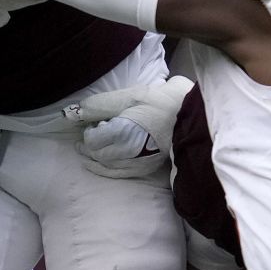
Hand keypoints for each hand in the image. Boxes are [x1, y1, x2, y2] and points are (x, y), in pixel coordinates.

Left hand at [66, 76, 193, 172]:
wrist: (193, 116)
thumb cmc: (162, 102)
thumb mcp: (131, 96)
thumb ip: (101, 105)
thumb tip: (77, 111)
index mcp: (122, 132)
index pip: (93, 140)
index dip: (89, 132)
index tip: (94, 123)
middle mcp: (128, 152)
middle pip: (97, 153)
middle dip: (89, 145)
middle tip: (90, 133)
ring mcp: (138, 162)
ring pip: (106, 165)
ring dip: (94, 157)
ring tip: (88, 149)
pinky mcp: (146, 167)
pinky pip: (119, 174)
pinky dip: (105, 169)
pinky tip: (97, 165)